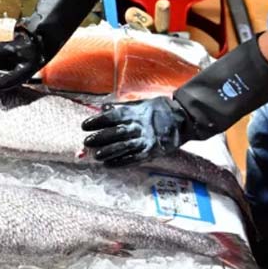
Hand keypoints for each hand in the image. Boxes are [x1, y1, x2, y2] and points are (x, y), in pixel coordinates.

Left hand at [81, 97, 201, 165]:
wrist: (182, 119)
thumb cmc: (159, 109)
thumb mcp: (140, 103)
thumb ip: (121, 107)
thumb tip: (102, 108)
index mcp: (134, 113)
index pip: (111, 117)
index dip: (97, 121)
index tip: (85, 125)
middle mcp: (138, 127)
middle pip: (115, 133)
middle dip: (99, 138)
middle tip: (87, 142)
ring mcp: (145, 140)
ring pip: (123, 148)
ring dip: (107, 152)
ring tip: (95, 155)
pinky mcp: (151, 151)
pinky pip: (133, 159)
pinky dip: (120, 162)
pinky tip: (108, 165)